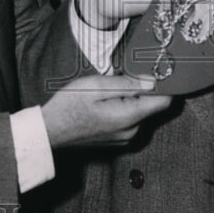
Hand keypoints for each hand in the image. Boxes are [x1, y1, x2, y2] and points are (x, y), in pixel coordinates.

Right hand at [42, 74, 171, 147]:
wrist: (49, 132)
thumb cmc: (68, 106)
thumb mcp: (96, 86)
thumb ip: (127, 84)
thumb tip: (152, 80)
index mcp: (129, 117)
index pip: (165, 101)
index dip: (164, 84)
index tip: (156, 71)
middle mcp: (132, 131)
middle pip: (150, 106)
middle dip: (140, 91)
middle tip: (117, 80)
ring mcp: (124, 139)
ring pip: (139, 113)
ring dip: (129, 100)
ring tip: (105, 94)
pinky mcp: (117, 141)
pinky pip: (128, 121)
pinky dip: (121, 110)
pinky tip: (102, 106)